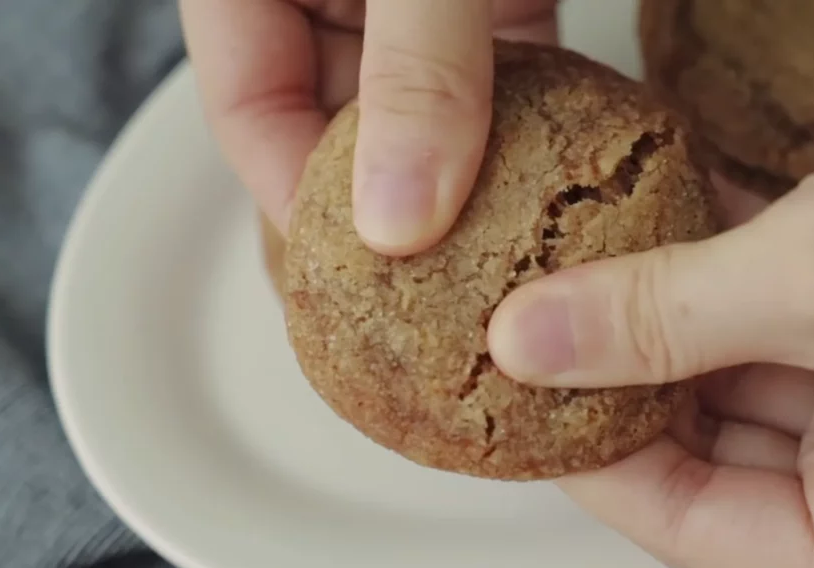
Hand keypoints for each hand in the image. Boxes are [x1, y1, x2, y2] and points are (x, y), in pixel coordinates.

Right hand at [179, 0, 557, 254]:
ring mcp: (414, 8)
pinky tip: (563, 185)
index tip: (361, 282)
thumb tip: (399, 224)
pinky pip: (503, 75)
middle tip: (440, 293)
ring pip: (425, 112)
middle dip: (390, 206)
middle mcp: (331, 1)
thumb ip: (412, 70)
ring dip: (469, 177)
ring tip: (509, 262)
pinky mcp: (493, 1)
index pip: (250, 114)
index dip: (299, 205)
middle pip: (337, 127)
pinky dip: (532, 126)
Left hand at [488, 91, 813, 567]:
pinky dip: (721, 276)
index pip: (695, 527)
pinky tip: (659, 231)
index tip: (517, 397)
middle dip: (622, 381)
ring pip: (739, 380)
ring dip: (663, 320)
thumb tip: (529, 340)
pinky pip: (782, 321)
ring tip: (578, 273)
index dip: (594, 461)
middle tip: (533, 326)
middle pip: (712, 455)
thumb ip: (664, 318)